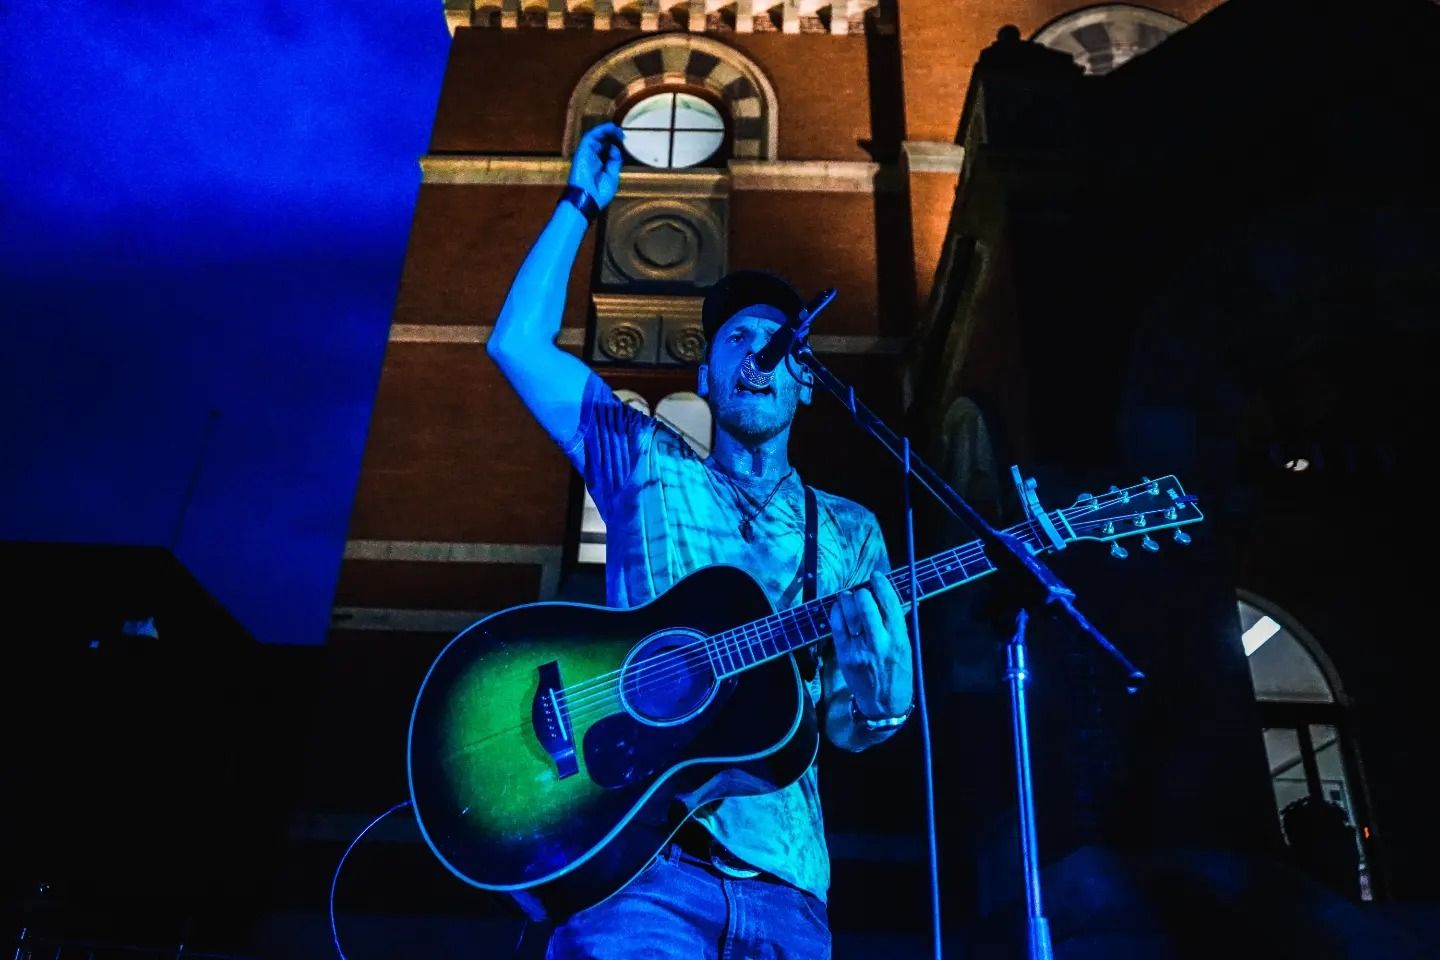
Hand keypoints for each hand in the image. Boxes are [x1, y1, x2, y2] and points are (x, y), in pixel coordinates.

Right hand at [569, 121, 624, 209]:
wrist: (588, 199)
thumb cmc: (598, 194)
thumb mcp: (612, 176)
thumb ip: (615, 162)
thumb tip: (615, 149)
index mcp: (599, 166)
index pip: (607, 151)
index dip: (616, 144)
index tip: (624, 141)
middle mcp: (592, 159)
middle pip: (602, 142)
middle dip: (612, 136)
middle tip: (622, 134)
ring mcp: (587, 155)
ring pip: (595, 137)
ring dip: (606, 131)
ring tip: (616, 129)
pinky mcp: (582, 152)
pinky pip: (590, 137)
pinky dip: (599, 131)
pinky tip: (609, 128)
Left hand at [828, 571, 912, 718]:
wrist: (883, 704)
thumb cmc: (898, 673)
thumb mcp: (906, 648)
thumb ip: (897, 624)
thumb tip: (888, 597)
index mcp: (899, 639)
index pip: (890, 604)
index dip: (882, 585)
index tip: (876, 576)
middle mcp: (879, 643)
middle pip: (866, 606)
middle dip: (862, 592)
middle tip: (861, 590)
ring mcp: (859, 649)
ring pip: (849, 613)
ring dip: (847, 599)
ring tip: (848, 595)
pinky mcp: (844, 655)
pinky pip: (836, 627)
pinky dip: (836, 612)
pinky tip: (839, 608)